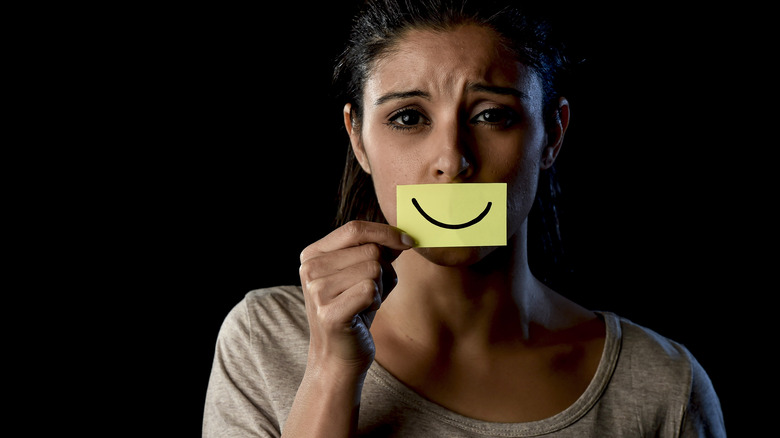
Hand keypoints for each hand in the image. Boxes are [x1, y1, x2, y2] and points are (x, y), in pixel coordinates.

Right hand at [299, 221, 414, 375]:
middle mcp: (309, 269)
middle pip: (370, 250)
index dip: (386, 232)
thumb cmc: (355, 310)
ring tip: (364, 303)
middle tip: (370, 292)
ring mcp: (316, 291)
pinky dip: (376, 302)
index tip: (408, 241)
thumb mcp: (362, 273)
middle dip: (383, 270)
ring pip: (373, 269)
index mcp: (313, 254)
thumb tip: (402, 236)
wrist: (338, 356)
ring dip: (379, 288)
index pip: (355, 228)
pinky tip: (363, 314)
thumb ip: (377, 250)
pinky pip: (370, 290)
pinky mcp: (329, 313)